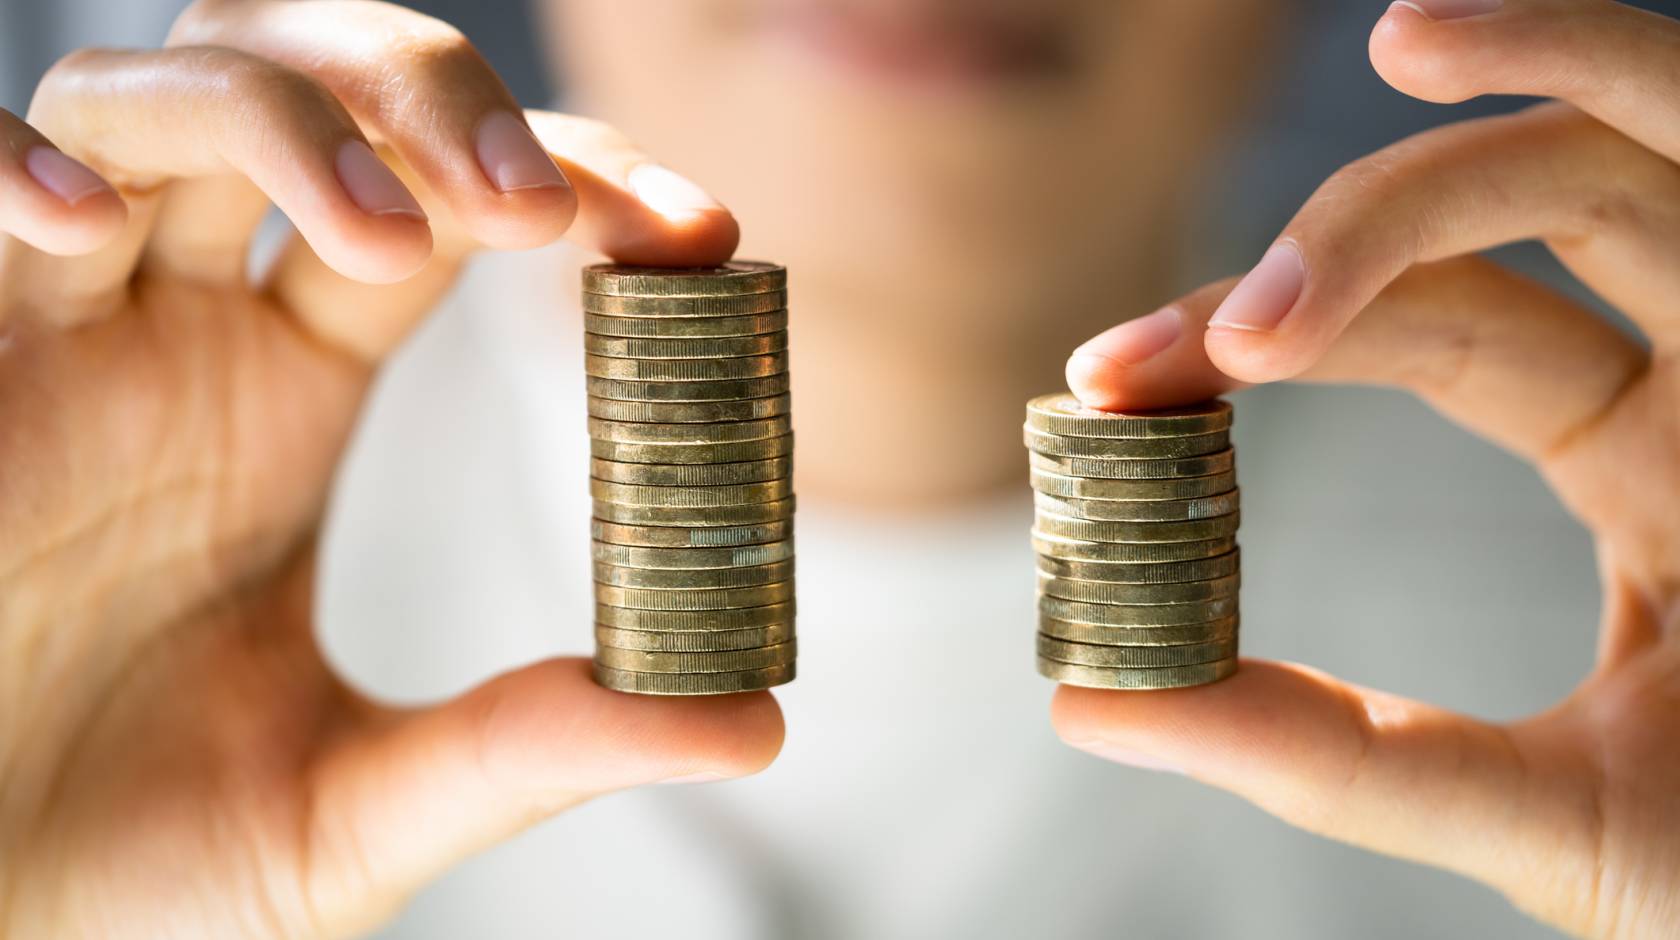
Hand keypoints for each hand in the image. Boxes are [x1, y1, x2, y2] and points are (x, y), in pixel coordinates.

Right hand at [0, 3, 780, 936]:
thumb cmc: (137, 871)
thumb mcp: (362, 805)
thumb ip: (531, 747)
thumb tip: (752, 724)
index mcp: (293, 388)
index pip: (451, 206)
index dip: (573, 183)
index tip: (696, 238)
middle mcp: (190, 332)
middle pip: (319, 90)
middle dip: (436, 98)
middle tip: (538, 208)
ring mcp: (69, 337)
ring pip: (165, 95)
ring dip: (288, 113)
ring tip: (391, 234)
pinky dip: (27, 164)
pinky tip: (93, 225)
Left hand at [1051, 2, 1678, 936]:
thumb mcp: (1538, 818)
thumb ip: (1326, 755)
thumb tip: (1089, 699)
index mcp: (1644, 460)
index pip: (1435, 330)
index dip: (1269, 325)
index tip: (1106, 377)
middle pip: (1518, 221)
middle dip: (1352, 234)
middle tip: (1194, 339)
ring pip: (1660, 142)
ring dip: (1543, 62)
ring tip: (1407, 36)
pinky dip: (1637, 78)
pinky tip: (1495, 52)